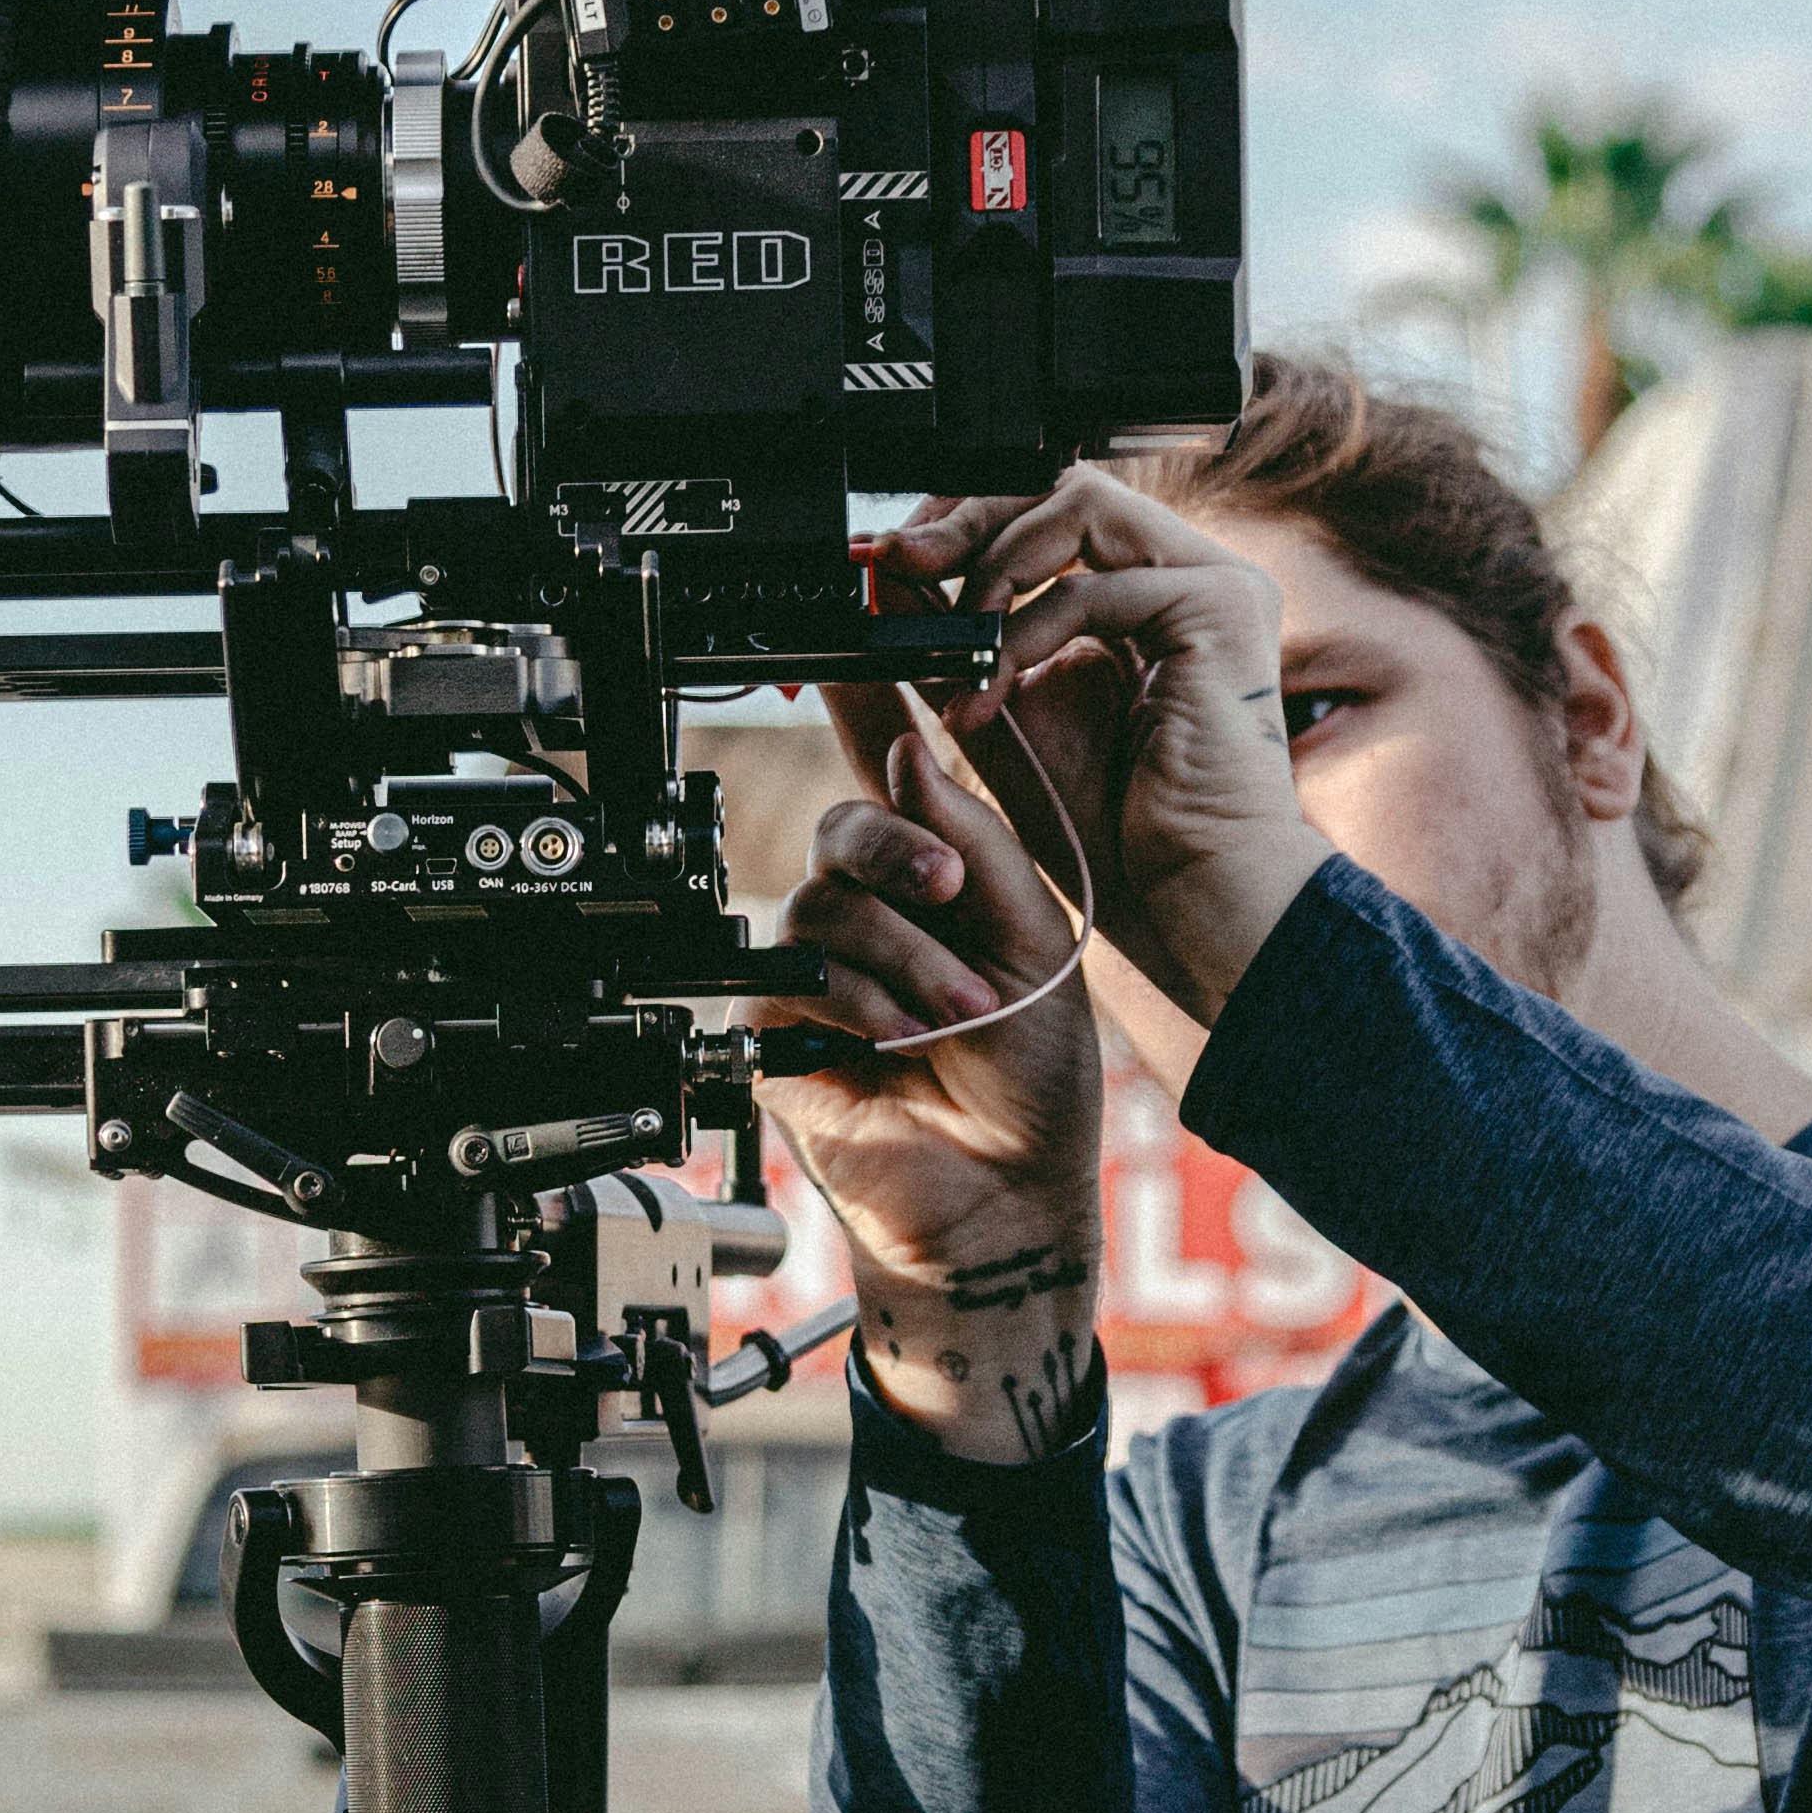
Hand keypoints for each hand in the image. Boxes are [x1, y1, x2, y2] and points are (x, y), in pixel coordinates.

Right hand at [771, 702, 1106, 1467]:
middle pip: (845, 819)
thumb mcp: (1034, 936)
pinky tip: (904, 1040)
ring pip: (825, 899)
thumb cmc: (1033, 1080)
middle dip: (899, 848)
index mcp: (935, 873)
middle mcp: (870, 910)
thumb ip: (974, 842)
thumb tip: (909, 746)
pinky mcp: (777, 1026)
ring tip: (956, 1012)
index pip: (887, 762)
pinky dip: (861, 1001)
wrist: (1008, 1195)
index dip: (866, 691)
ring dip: (902, 955)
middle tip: (947, 890)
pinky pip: (797, 972)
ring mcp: (819, 967)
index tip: (858, 617)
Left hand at [882, 468, 1325, 1027]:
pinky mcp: (1220, 610)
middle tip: (894, 565)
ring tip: (952, 645)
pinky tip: (991, 694)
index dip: (965, 520)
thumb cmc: (1120, 838)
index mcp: (1148, 591)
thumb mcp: (1006, 718)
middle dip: (963, 520)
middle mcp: (1188, 574)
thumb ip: (959, 648)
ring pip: (1078, 505)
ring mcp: (1213, 584)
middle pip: (1061, 484)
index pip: (1050, 508)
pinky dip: (1023, 634)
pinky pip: (1094, 586)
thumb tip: (890, 587)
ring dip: (990, 568)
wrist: (1190, 901)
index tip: (891, 562)